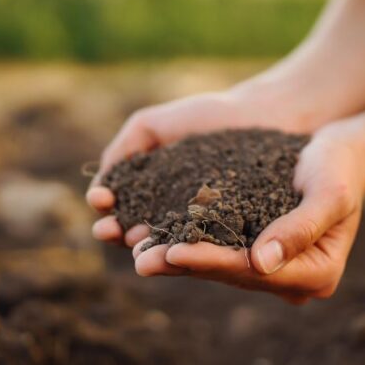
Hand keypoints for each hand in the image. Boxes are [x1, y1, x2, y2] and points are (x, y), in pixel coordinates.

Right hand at [87, 91, 303, 247]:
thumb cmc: (209, 117)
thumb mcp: (154, 125)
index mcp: (153, 194)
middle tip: (108, 230)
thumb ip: (125, 148)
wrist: (264, 115)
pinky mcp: (232, 236)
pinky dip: (189, 249)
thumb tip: (100, 187)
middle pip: (138, 232)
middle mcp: (174, 216)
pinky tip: (174, 246)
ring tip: (135, 244)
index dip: (107, 209)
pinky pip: (208, 245)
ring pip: (168, 244)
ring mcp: (203, 229)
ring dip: (147, 247)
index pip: (121, 208)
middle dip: (119, 233)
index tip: (100, 201)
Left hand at [131, 122, 364, 303]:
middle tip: (140, 260)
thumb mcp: (329, 192)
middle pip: (231, 274)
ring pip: (218, 266)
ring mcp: (274, 268)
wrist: (343, 153)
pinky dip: (186, 242)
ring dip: (176, 258)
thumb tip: (261, 262)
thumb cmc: (340, 167)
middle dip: (184, 265)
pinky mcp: (257, 250)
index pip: (253, 272)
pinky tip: (152, 236)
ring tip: (136, 251)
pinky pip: (217, 250)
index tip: (173, 252)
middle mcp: (294, 280)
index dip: (211, 262)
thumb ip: (300, 227)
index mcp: (317, 274)